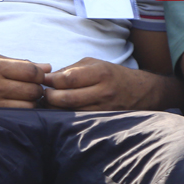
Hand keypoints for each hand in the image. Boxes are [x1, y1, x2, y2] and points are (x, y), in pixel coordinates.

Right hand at [0, 55, 50, 107]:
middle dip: (38, 89)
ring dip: (32, 103)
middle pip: (33, 89)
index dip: (40, 74)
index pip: (31, 71)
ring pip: (28, 106)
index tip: (37, 76)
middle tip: (33, 89)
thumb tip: (46, 67)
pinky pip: (17, 116)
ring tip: (25, 99)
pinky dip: (22, 112)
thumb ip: (18, 63)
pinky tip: (18, 108)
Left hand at [44, 57, 166, 110]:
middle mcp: (104, 92)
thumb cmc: (112, 74)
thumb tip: (47, 78)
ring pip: (71, 112)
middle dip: (49, 96)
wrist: (142, 91)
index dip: (50, 80)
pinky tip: (60, 110)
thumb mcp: (94, 63)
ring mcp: (105, 109)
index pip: (68, 79)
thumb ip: (70, 69)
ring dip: (55, 108)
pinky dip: (65, 116)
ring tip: (48, 102)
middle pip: (67, 98)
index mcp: (100, 73)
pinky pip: (79, 120)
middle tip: (42, 93)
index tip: (43, 80)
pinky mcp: (104, 120)